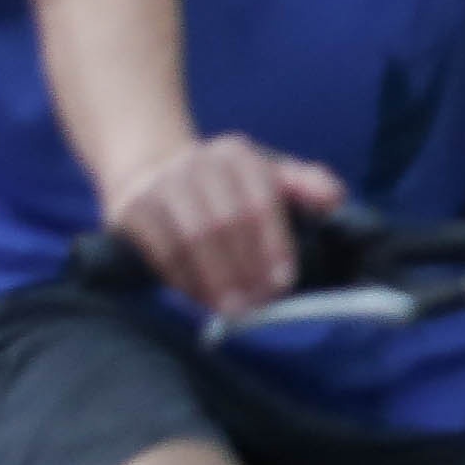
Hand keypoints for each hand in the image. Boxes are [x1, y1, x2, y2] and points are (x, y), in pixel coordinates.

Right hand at [104, 133, 344, 316]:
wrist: (150, 169)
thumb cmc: (225, 183)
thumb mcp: (268, 174)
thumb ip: (306, 184)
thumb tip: (334, 199)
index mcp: (237, 155)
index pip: (260, 202)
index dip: (274, 244)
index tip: (283, 281)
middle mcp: (196, 163)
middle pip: (224, 223)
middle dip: (244, 269)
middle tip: (257, 305)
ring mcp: (159, 185)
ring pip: (190, 240)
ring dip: (214, 280)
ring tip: (232, 310)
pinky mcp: (130, 209)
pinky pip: (160, 251)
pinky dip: (183, 280)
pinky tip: (201, 299)